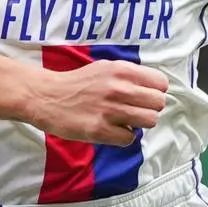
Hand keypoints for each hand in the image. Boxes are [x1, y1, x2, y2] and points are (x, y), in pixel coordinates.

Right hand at [26, 60, 169, 145]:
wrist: (47, 96)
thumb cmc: (78, 83)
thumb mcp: (106, 68)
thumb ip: (130, 76)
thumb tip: (154, 89)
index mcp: (122, 70)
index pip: (161, 83)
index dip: (155, 92)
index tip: (144, 97)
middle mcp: (118, 88)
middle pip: (158, 103)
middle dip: (149, 108)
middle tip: (134, 110)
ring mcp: (110, 110)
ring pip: (149, 120)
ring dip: (139, 123)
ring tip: (124, 121)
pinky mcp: (99, 130)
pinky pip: (129, 138)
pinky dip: (123, 137)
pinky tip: (112, 130)